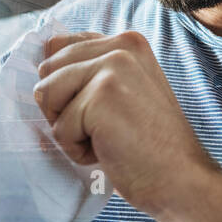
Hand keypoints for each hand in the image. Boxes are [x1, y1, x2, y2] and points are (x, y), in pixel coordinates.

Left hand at [33, 30, 220, 218]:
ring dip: (68, 128)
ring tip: (106, 138)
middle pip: (47, 70)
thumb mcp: (126, 91)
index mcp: (126, 41)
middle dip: (63, 107)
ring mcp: (112, 67)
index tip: (91, 108)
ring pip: (46, 95)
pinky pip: (58, 128)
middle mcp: (120, 46)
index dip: (62, 83)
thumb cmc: (149, 146)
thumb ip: (93, 72)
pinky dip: (78, 150)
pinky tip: (110, 152)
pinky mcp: (102, 96)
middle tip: (104, 127)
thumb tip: (40, 69)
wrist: (182, 180)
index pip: (60, 45)